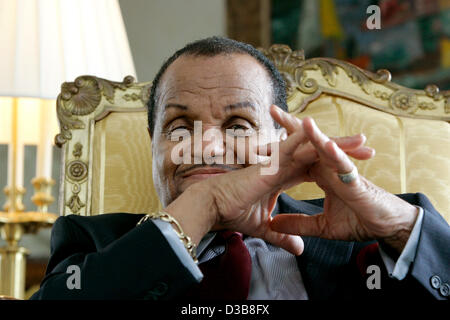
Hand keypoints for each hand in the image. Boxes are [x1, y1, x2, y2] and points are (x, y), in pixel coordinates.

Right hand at [166, 106, 373, 254]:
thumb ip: (283, 235)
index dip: (334, 167)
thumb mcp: (265, 228)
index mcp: (283, 174)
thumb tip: (298, 250)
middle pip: (318, 153)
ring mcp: (277, 160)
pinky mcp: (270, 162)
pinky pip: (295, 147)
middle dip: (343, 150)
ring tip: (361, 141)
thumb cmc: (233, 212)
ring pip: (312, 146)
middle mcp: (283, 164)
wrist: (213, 206)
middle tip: (367, 149)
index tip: (355, 170)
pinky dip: (312, 140)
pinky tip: (331, 137)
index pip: (315, 167)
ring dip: (336, 142)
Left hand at [270, 117, 418, 252]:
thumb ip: (298, 223)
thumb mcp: (321, 226)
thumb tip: (273, 223)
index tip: (258, 141)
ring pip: (326, 147)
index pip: (297, 155)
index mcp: (321, 174)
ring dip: (313, 133)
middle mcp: (330, 167)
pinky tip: (325, 143)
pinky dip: (334, 153)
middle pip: (309, 143)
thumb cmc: (359, 222)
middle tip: (272, 109)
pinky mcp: (356, 180)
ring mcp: (343, 171)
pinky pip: (344, 164)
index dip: (279, 147)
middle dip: (291, 126)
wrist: (387, 229)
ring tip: (298, 119)